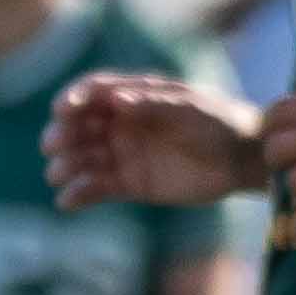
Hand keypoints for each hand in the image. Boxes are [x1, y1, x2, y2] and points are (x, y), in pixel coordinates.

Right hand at [45, 74, 259, 211]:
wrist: (243, 159)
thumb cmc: (219, 123)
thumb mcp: (190, 109)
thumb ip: (153, 105)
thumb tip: (116, 100)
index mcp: (134, 97)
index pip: (93, 93)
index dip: (73, 98)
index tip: (61, 109)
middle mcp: (122, 123)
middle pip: (80, 126)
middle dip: (63, 134)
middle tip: (53, 146)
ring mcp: (123, 154)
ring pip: (84, 158)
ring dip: (67, 165)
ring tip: (58, 175)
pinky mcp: (129, 184)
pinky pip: (97, 188)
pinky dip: (80, 194)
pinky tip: (66, 201)